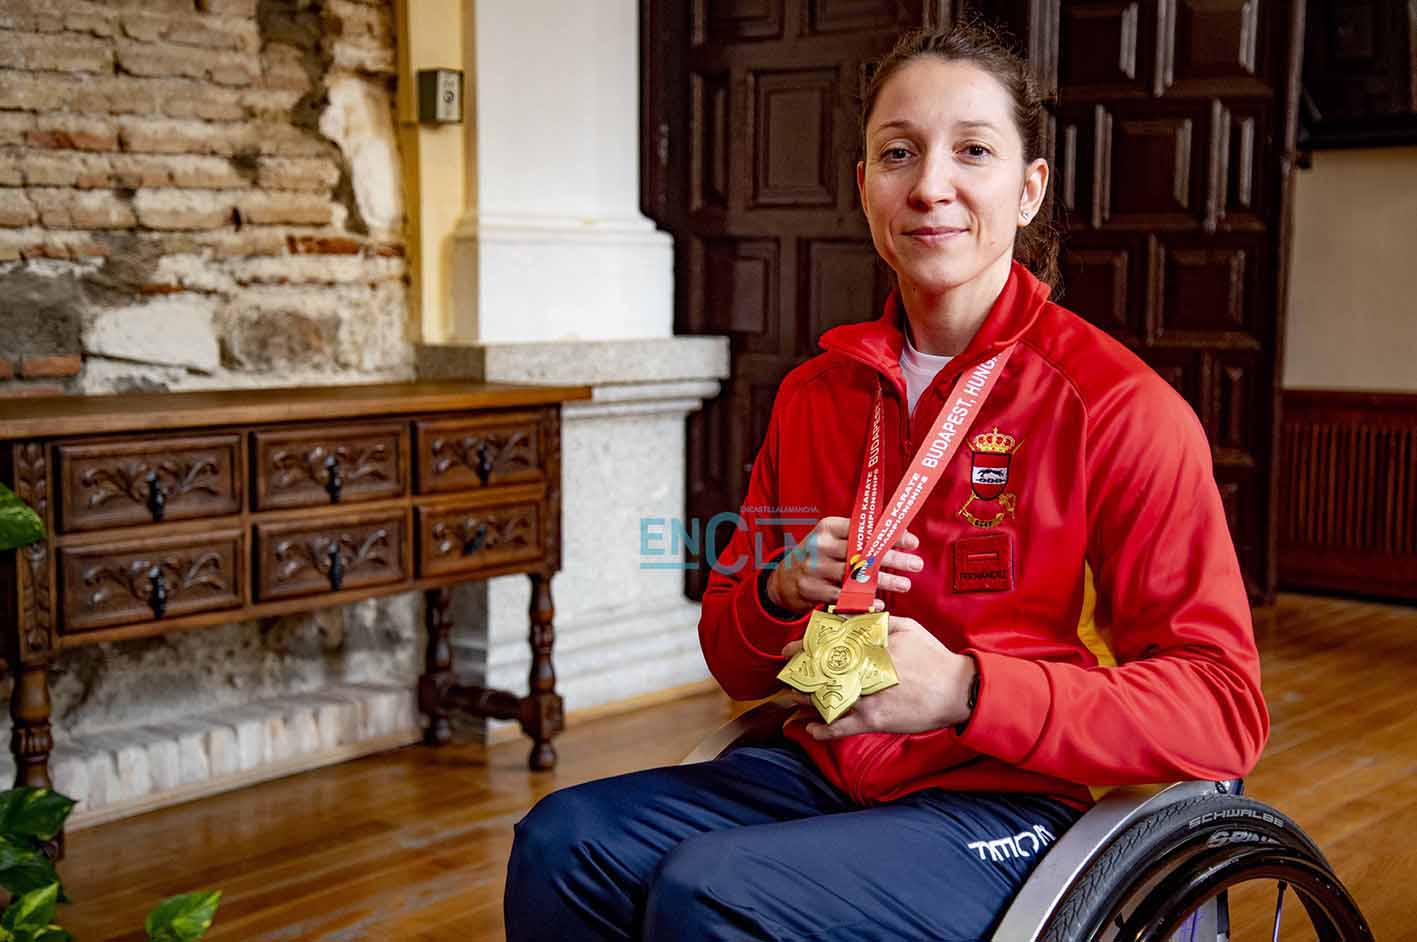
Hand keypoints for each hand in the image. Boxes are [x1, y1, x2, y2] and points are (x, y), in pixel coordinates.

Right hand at [766, 516, 922, 615]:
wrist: (784, 580)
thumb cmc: (818, 557)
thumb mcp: (832, 539)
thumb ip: (859, 536)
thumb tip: (899, 533)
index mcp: (828, 527)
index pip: (864, 528)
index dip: (889, 535)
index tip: (912, 542)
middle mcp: (820, 545)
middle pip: (863, 552)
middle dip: (894, 559)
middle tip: (917, 564)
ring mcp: (815, 568)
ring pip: (856, 576)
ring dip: (885, 582)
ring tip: (906, 584)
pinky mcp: (812, 589)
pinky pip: (843, 596)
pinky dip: (864, 601)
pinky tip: (880, 603)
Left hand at [781, 616, 975, 739]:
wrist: (957, 691)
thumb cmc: (934, 658)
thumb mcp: (909, 628)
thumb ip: (880, 621)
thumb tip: (856, 618)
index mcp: (870, 646)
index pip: (827, 645)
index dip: (804, 647)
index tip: (789, 649)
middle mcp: (864, 670)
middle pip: (821, 671)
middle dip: (800, 673)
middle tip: (786, 674)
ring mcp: (866, 696)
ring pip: (824, 699)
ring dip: (803, 700)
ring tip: (790, 699)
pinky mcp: (873, 720)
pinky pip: (840, 727)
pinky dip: (822, 730)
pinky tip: (809, 729)